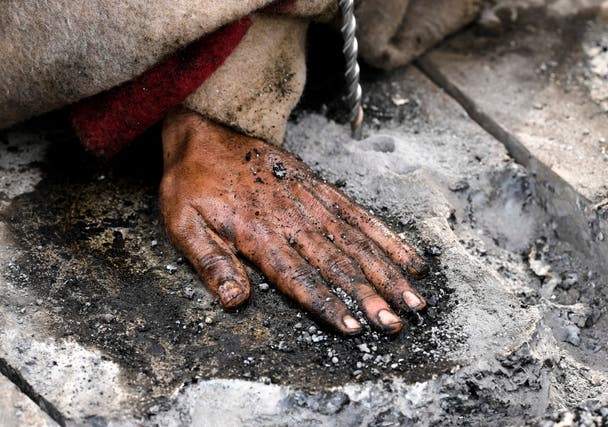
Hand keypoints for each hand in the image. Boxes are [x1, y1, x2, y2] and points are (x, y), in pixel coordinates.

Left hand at [159, 108, 427, 334]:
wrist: (207, 130)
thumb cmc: (193, 182)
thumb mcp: (183, 224)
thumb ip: (210, 261)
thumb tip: (235, 300)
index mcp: (259, 235)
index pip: (299, 278)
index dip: (328, 304)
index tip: (354, 327)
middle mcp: (292, 221)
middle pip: (337, 263)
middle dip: (369, 296)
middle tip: (395, 323)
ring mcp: (311, 202)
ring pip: (356, 242)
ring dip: (386, 272)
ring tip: (413, 298)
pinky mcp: (320, 188)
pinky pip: (357, 214)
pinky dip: (384, 236)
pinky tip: (407, 256)